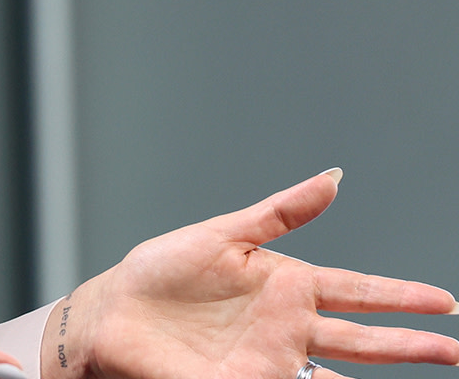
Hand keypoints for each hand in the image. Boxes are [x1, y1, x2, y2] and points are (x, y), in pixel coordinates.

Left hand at [55, 169, 458, 378]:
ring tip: (426, 378)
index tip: (446, 301)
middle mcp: (287, 328)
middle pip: (364, 339)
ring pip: (339, 373)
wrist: (112, 315)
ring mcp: (270, 361)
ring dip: (378, 378)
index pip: (359, 291)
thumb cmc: (158, 274)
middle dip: (410, 345)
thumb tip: (335, 179)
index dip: (402, 296)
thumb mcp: (223, 234)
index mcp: (286, 286)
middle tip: (453, 350)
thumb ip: (281, 212)